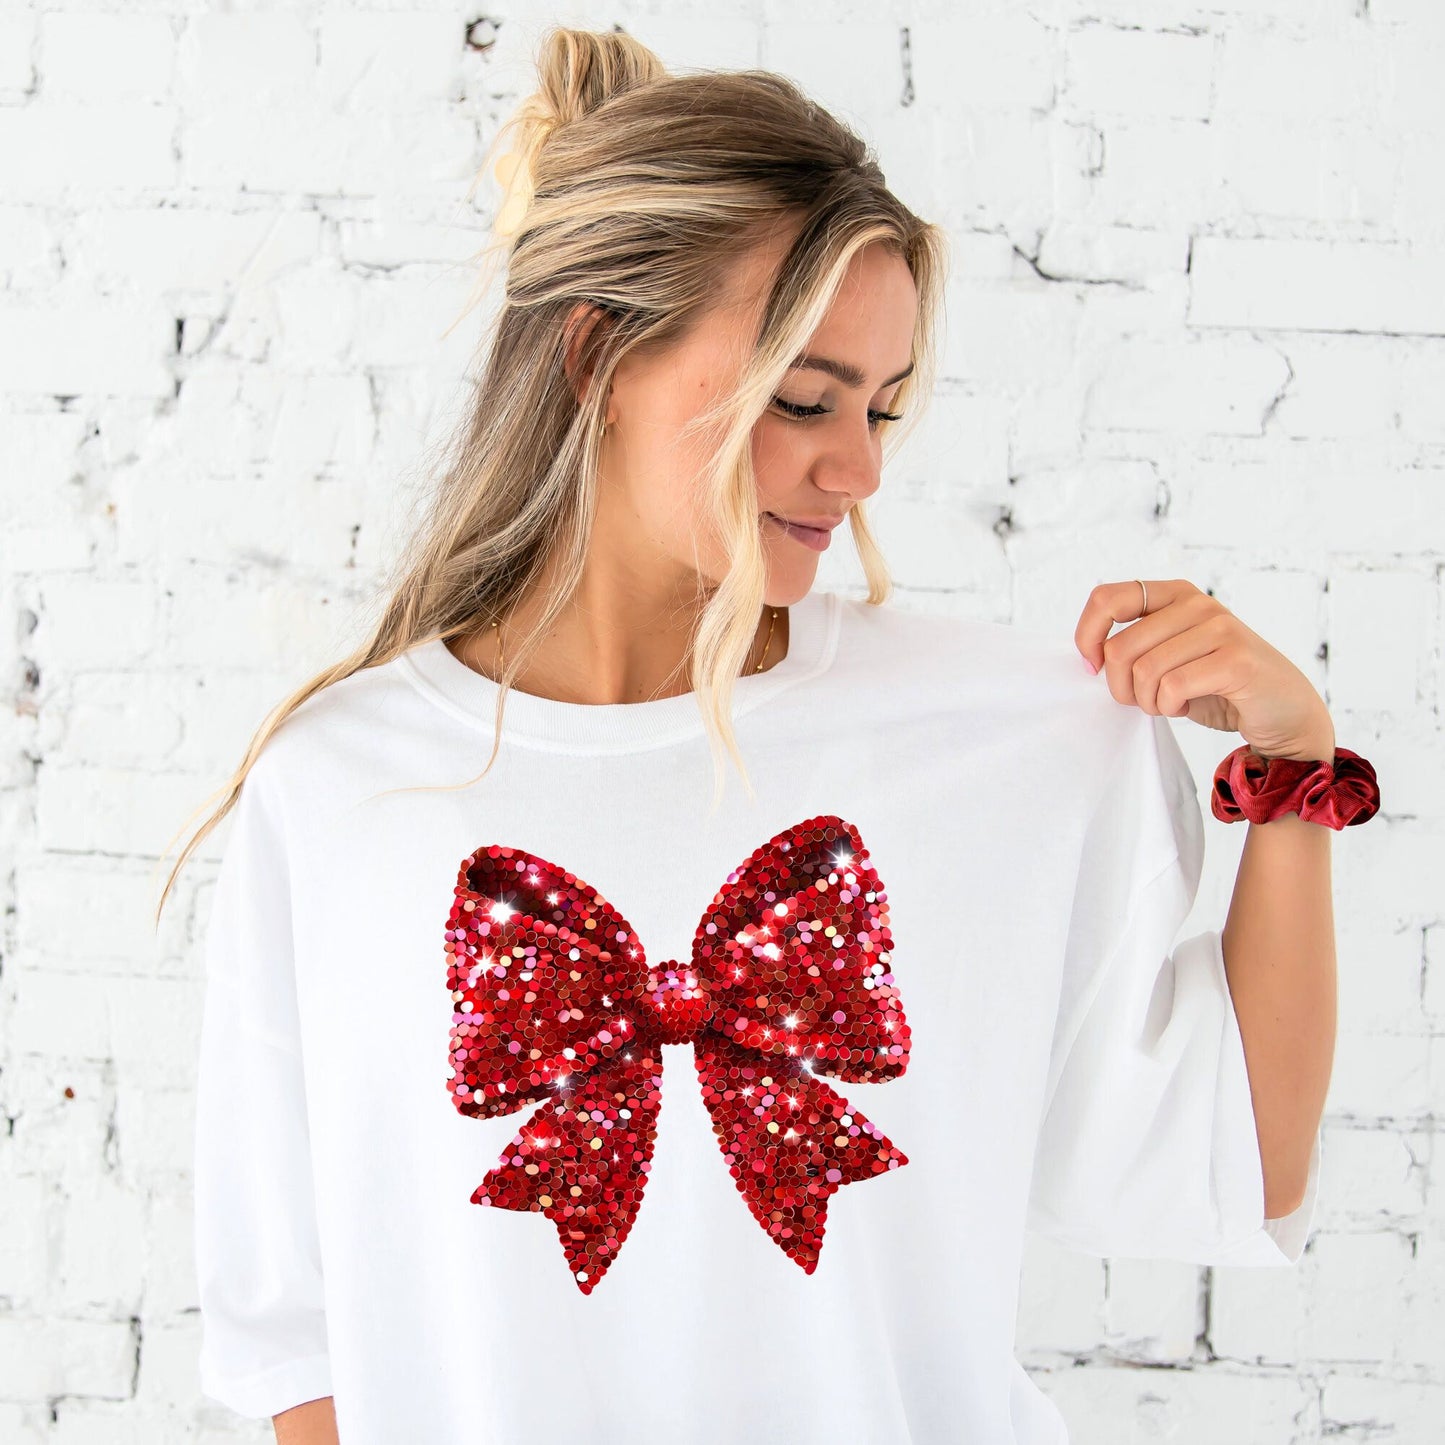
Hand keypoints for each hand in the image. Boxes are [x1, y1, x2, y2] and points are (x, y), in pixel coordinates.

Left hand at [1075, 579, 1336, 762]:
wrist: (1282, 712)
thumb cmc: (1217, 686)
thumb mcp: (1169, 656)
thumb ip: (1135, 645)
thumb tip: (1089, 654)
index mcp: (1174, 594)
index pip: (1106, 598)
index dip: (1087, 636)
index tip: (1093, 666)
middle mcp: (1196, 603)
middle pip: (1120, 647)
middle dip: (1121, 687)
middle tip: (1145, 700)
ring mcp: (1219, 628)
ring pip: (1144, 670)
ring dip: (1148, 701)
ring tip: (1169, 703)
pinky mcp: (1236, 659)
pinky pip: (1172, 686)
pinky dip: (1170, 706)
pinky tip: (1186, 706)